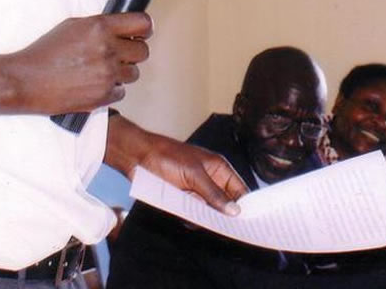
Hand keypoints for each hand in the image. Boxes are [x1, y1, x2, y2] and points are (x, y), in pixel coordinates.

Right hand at [12, 13, 152, 113]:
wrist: (26, 81)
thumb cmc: (45, 52)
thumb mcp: (72, 26)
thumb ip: (100, 25)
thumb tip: (123, 27)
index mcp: (100, 27)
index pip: (142, 23)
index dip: (144, 28)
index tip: (141, 32)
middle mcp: (107, 49)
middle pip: (143, 51)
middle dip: (133, 52)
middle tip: (120, 54)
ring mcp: (107, 74)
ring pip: (134, 73)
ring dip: (122, 72)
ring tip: (102, 71)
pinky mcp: (103, 96)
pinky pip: (121, 92)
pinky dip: (111, 90)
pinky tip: (94, 84)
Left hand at [106, 114, 247, 214]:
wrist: (138, 157)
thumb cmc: (168, 157)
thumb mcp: (195, 175)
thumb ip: (214, 194)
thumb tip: (235, 211)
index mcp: (219, 169)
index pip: (239, 189)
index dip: (244, 205)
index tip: (247, 223)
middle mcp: (210, 180)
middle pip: (225, 203)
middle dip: (224, 215)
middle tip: (224, 228)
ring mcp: (196, 191)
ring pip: (209, 211)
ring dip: (206, 218)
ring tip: (202, 222)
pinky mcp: (183, 199)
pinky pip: (194, 214)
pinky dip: (192, 219)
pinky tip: (188, 221)